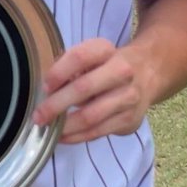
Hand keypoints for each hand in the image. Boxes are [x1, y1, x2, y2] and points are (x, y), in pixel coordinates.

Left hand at [32, 38, 150, 143]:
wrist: (148, 73)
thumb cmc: (107, 64)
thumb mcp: (90, 55)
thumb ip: (68, 66)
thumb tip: (45, 89)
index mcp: (105, 49)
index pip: (79, 57)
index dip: (58, 72)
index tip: (44, 86)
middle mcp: (121, 71)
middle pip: (84, 88)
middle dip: (56, 104)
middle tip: (38, 116)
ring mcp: (128, 97)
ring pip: (91, 115)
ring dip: (65, 126)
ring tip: (48, 129)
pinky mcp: (130, 119)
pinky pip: (98, 132)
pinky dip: (77, 136)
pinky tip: (63, 137)